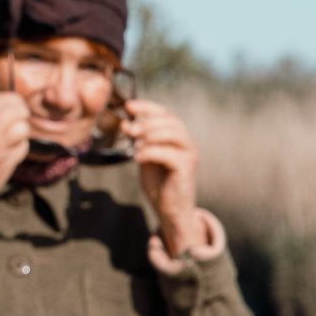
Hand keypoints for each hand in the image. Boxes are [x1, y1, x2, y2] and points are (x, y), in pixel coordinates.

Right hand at [0, 91, 32, 248]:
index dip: (12, 100)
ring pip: (22, 128)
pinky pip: (22, 147)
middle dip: (22, 113)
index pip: (0, 99)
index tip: (16, 105)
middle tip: (21, 119)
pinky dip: (20, 148)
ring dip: (22, 131)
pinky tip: (10, 153)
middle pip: (15, 111)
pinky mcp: (3, 162)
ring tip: (15, 137)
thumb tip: (10, 103)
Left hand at [125, 97, 210, 256]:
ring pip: (173, 133)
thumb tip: (125, 123)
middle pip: (170, 120)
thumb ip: (138, 141)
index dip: (148, 107)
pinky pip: (169, 153)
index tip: (129, 106)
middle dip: (147, 121)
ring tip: (134, 144)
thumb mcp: (145, 156)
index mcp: (177, 137)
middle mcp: (187, 142)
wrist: (169, 209)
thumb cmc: (158, 183)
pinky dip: (150, 152)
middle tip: (129, 129)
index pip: (165, 113)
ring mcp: (189, 154)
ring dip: (150, 134)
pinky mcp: (187, 168)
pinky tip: (138, 158)